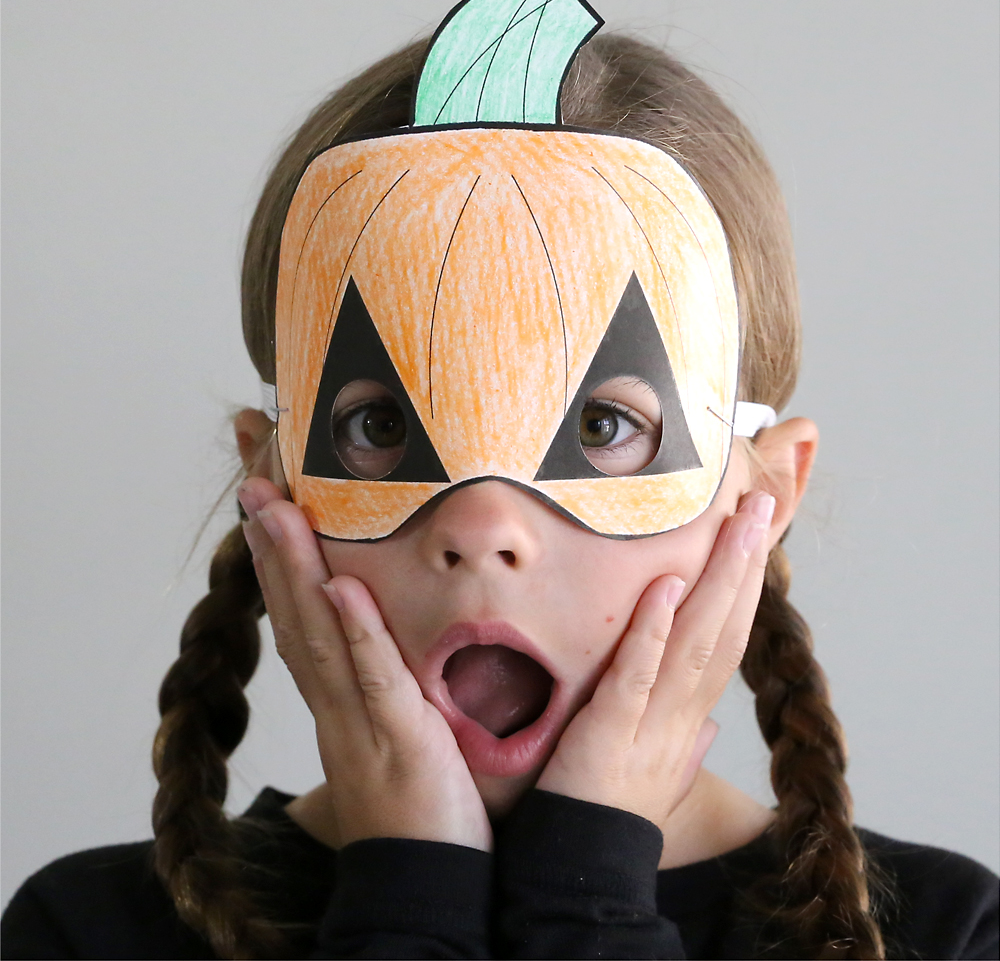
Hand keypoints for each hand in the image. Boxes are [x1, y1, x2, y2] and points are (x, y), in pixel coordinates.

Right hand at [239, 477, 492, 851]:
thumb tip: (385, 647)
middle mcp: (336, 703)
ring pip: (319, 635)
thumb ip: (385, 686)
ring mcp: (360, 720)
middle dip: (272, 550)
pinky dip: (354, 632)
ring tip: (276, 513)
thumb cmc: (420, 806)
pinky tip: (339, 587)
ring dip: (295, 571)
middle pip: (294, 615)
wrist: (422, 881)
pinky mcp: (397, 738)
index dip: (280, 566)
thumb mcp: (397, 732)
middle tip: (254, 487)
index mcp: (339, 698)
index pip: (302, 620)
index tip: (267, 512)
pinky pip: (372, 679)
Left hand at [536, 490, 774, 827]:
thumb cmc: (610, 809)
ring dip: (718, 581)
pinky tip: (665, 586)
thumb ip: (684, 740)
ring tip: (737, 525)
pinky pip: (638, 675)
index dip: (744, 588)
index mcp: (688, 718)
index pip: (726, 642)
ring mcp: (650, 721)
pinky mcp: (610, 729)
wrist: (582, 864)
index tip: (755, 537)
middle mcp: (682, 715)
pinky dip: (653, 630)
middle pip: (724, 630)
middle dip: (745, 566)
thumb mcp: (656, 771)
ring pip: (696, 642)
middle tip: (763, 504)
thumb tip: (711, 725)